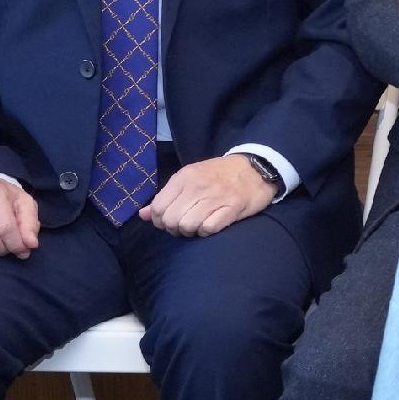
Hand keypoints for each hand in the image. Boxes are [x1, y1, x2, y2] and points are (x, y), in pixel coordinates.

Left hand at [142, 152, 278, 238]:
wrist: (255, 167)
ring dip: (191, 232)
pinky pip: (208, 228)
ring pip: (188, 226)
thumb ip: (166, 196)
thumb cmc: (218, 175)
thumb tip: (143, 215)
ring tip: (197, 226)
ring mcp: (216, 197)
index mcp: (184, 177)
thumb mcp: (190, 178)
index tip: (169, 221)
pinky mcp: (232, 207)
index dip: (160, 221)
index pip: (158, 208)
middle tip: (184, 226)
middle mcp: (198, 186)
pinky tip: (210, 225)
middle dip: (174, 229)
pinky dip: (206, 232)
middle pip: (171, 220)